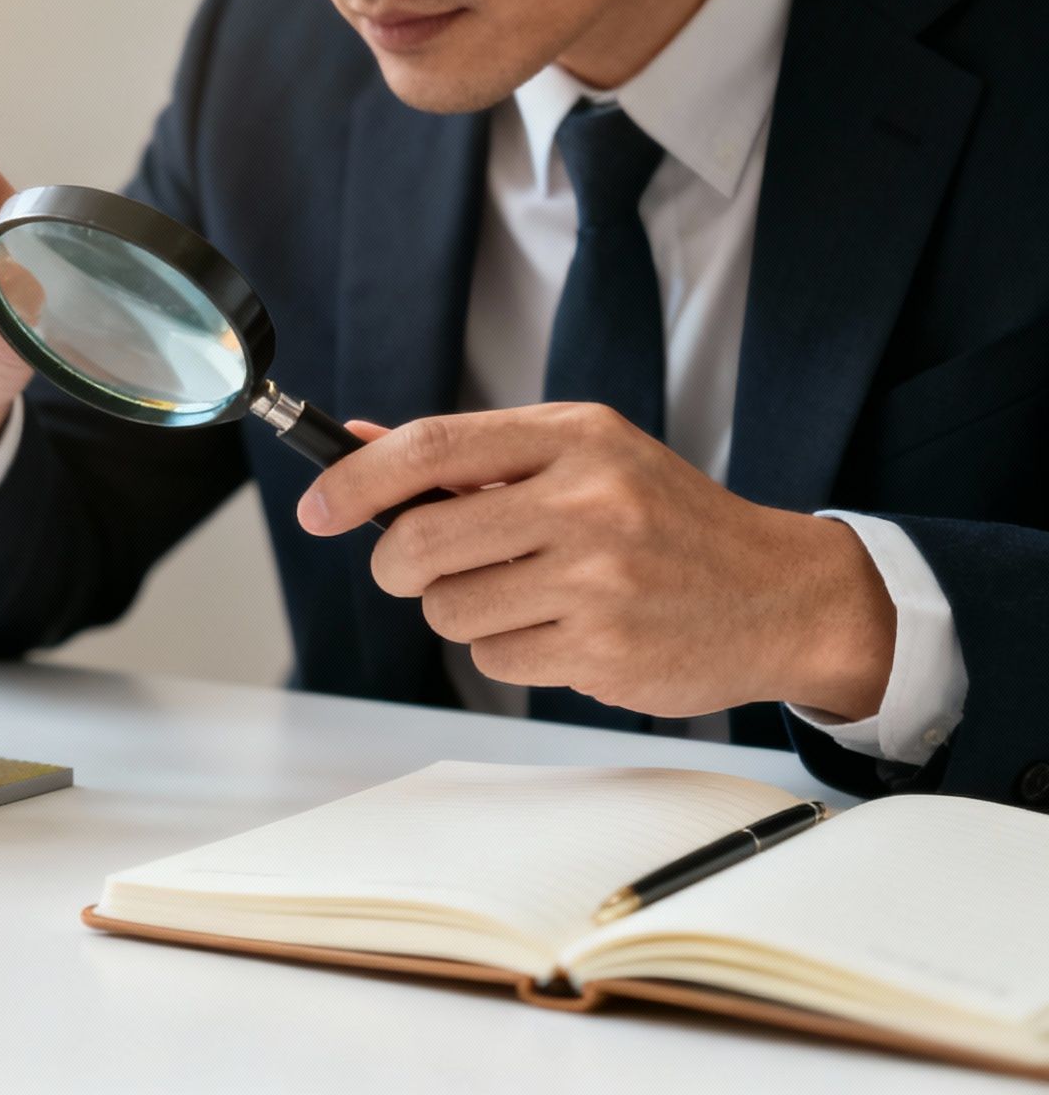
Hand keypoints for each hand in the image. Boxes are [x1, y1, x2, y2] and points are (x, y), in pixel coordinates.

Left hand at [295, 404, 896, 719]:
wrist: (779, 593)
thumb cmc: (664, 521)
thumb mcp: (583, 457)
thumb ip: (472, 456)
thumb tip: (357, 442)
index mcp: (574, 438)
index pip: (429, 448)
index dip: (354, 481)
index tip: (316, 508)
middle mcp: (587, 500)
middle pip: (418, 541)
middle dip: (399, 566)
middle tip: (418, 569)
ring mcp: (599, 578)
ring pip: (448, 609)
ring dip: (462, 612)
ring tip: (528, 595)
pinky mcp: (603, 649)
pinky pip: (495, 658)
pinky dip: (511, 651)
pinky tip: (565, 631)